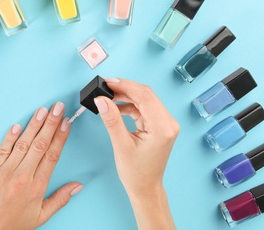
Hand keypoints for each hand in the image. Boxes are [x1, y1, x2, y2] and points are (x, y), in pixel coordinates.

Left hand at [0, 102, 81, 229]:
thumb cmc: (14, 224)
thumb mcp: (42, 216)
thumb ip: (61, 198)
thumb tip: (78, 186)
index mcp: (36, 187)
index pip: (52, 156)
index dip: (60, 137)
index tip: (66, 124)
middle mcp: (21, 177)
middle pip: (39, 145)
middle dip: (51, 124)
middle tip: (58, 108)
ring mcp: (4, 172)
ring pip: (22, 144)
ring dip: (33, 125)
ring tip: (43, 111)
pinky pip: (2, 150)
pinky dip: (10, 137)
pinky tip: (18, 125)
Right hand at [94, 78, 178, 228]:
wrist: (146, 188)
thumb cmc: (136, 173)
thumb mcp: (121, 145)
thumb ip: (111, 120)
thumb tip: (102, 100)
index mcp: (162, 128)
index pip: (144, 96)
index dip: (125, 86)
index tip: (107, 82)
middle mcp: (168, 123)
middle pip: (146, 95)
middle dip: (125, 88)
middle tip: (105, 87)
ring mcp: (166, 124)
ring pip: (145, 100)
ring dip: (126, 97)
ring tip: (108, 98)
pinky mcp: (160, 126)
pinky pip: (145, 109)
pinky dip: (130, 106)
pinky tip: (116, 108)